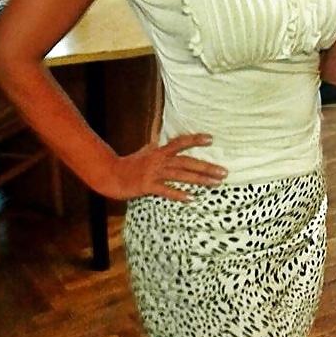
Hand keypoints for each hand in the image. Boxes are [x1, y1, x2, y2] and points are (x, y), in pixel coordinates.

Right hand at [104, 133, 227, 202]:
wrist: (111, 175)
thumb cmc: (130, 164)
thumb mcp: (145, 151)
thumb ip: (156, 147)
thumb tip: (161, 140)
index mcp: (159, 151)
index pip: (180, 142)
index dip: (195, 140)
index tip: (211, 139)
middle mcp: (159, 160)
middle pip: (187, 162)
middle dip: (207, 167)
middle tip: (224, 172)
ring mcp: (153, 173)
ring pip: (181, 175)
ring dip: (199, 179)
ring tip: (215, 183)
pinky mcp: (147, 186)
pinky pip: (165, 190)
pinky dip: (178, 193)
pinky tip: (191, 198)